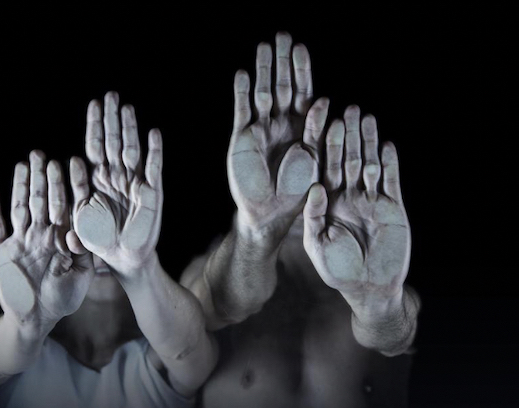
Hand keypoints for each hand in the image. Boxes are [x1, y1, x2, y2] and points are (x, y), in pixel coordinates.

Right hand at [0, 151, 94, 331]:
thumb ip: (85, 253)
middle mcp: (42, 234)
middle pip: (43, 200)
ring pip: (21, 207)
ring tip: (23, 164)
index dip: (69, 185)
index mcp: (63, 238)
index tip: (73, 163)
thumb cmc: (62, 300)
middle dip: (44, 178)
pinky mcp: (1, 250)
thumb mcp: (81, 277)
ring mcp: (21, 240)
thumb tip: (83, 231)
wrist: (34, 320)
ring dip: (21, 186)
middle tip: (43, 155)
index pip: (67, 206)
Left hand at [72, 92, 162, 273]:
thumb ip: (74, 191)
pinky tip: (154, 133)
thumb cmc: (99, 238)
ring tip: (127, 108)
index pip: (95, 145)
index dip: (95, 125)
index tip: (94, 104)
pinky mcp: (152, 193)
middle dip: (112, 119)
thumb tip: (71, 160)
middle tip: (111, 95)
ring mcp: (135, 182)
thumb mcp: (79, 216)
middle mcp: (117, 176)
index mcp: (98, 179)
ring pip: (132, 149)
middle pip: (114, 141)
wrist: (122, 259)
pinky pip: (153, 168)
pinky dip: (155, 151)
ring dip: (130, 129)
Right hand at [228, 32, 328, 238]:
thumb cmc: (296, 191)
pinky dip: (241, 93)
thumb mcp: (315, 161)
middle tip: (281, 36)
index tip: (300, 49)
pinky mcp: (242, 138)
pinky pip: (242, 110)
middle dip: (281, 62)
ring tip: (263, 47)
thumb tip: (324, 101)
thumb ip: (318, 132)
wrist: (269, 213)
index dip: (301, 70)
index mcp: (303, 127)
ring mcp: (261, 128)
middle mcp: (281, 123)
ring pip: (261, 93)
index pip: (303, 92)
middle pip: (282, 86)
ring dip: (262, 70)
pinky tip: (242, 74)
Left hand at [302, 106, 410, 308]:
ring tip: (367, 117)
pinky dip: (390, 164)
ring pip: (370, 164)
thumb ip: (313, 216)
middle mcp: (349, 196)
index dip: (325, 146)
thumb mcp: (317, 243)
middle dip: (348, 135)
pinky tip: (388, 144)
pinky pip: (391, 181)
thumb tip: (314, 188)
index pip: (325, 168)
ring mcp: (371, 200)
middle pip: (348, 159)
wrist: (369, 288)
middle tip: (347, 109)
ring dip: (369, 142)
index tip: (324, 123)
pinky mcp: (392, 207)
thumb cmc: (338, 270)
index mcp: (328, 201)